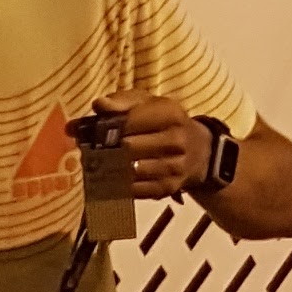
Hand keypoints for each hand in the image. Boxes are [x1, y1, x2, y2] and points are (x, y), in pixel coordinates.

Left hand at [94, 93, 212, 197]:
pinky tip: (114, 176)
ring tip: (101, 162)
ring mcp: (174, 167)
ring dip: (111, 168)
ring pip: (129, 170)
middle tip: (94, 148)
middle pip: (128, 148)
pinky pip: (134, 189)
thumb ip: (121, 101)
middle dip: (107, 148)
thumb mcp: (148, 103)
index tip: (92, 130)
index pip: (128, 122)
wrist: (199, 151)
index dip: (106, 127)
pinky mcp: (167, 188)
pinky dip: (120, 184)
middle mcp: (176, 141)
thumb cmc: (164, 122)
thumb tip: (98, 105)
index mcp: (170, 114)